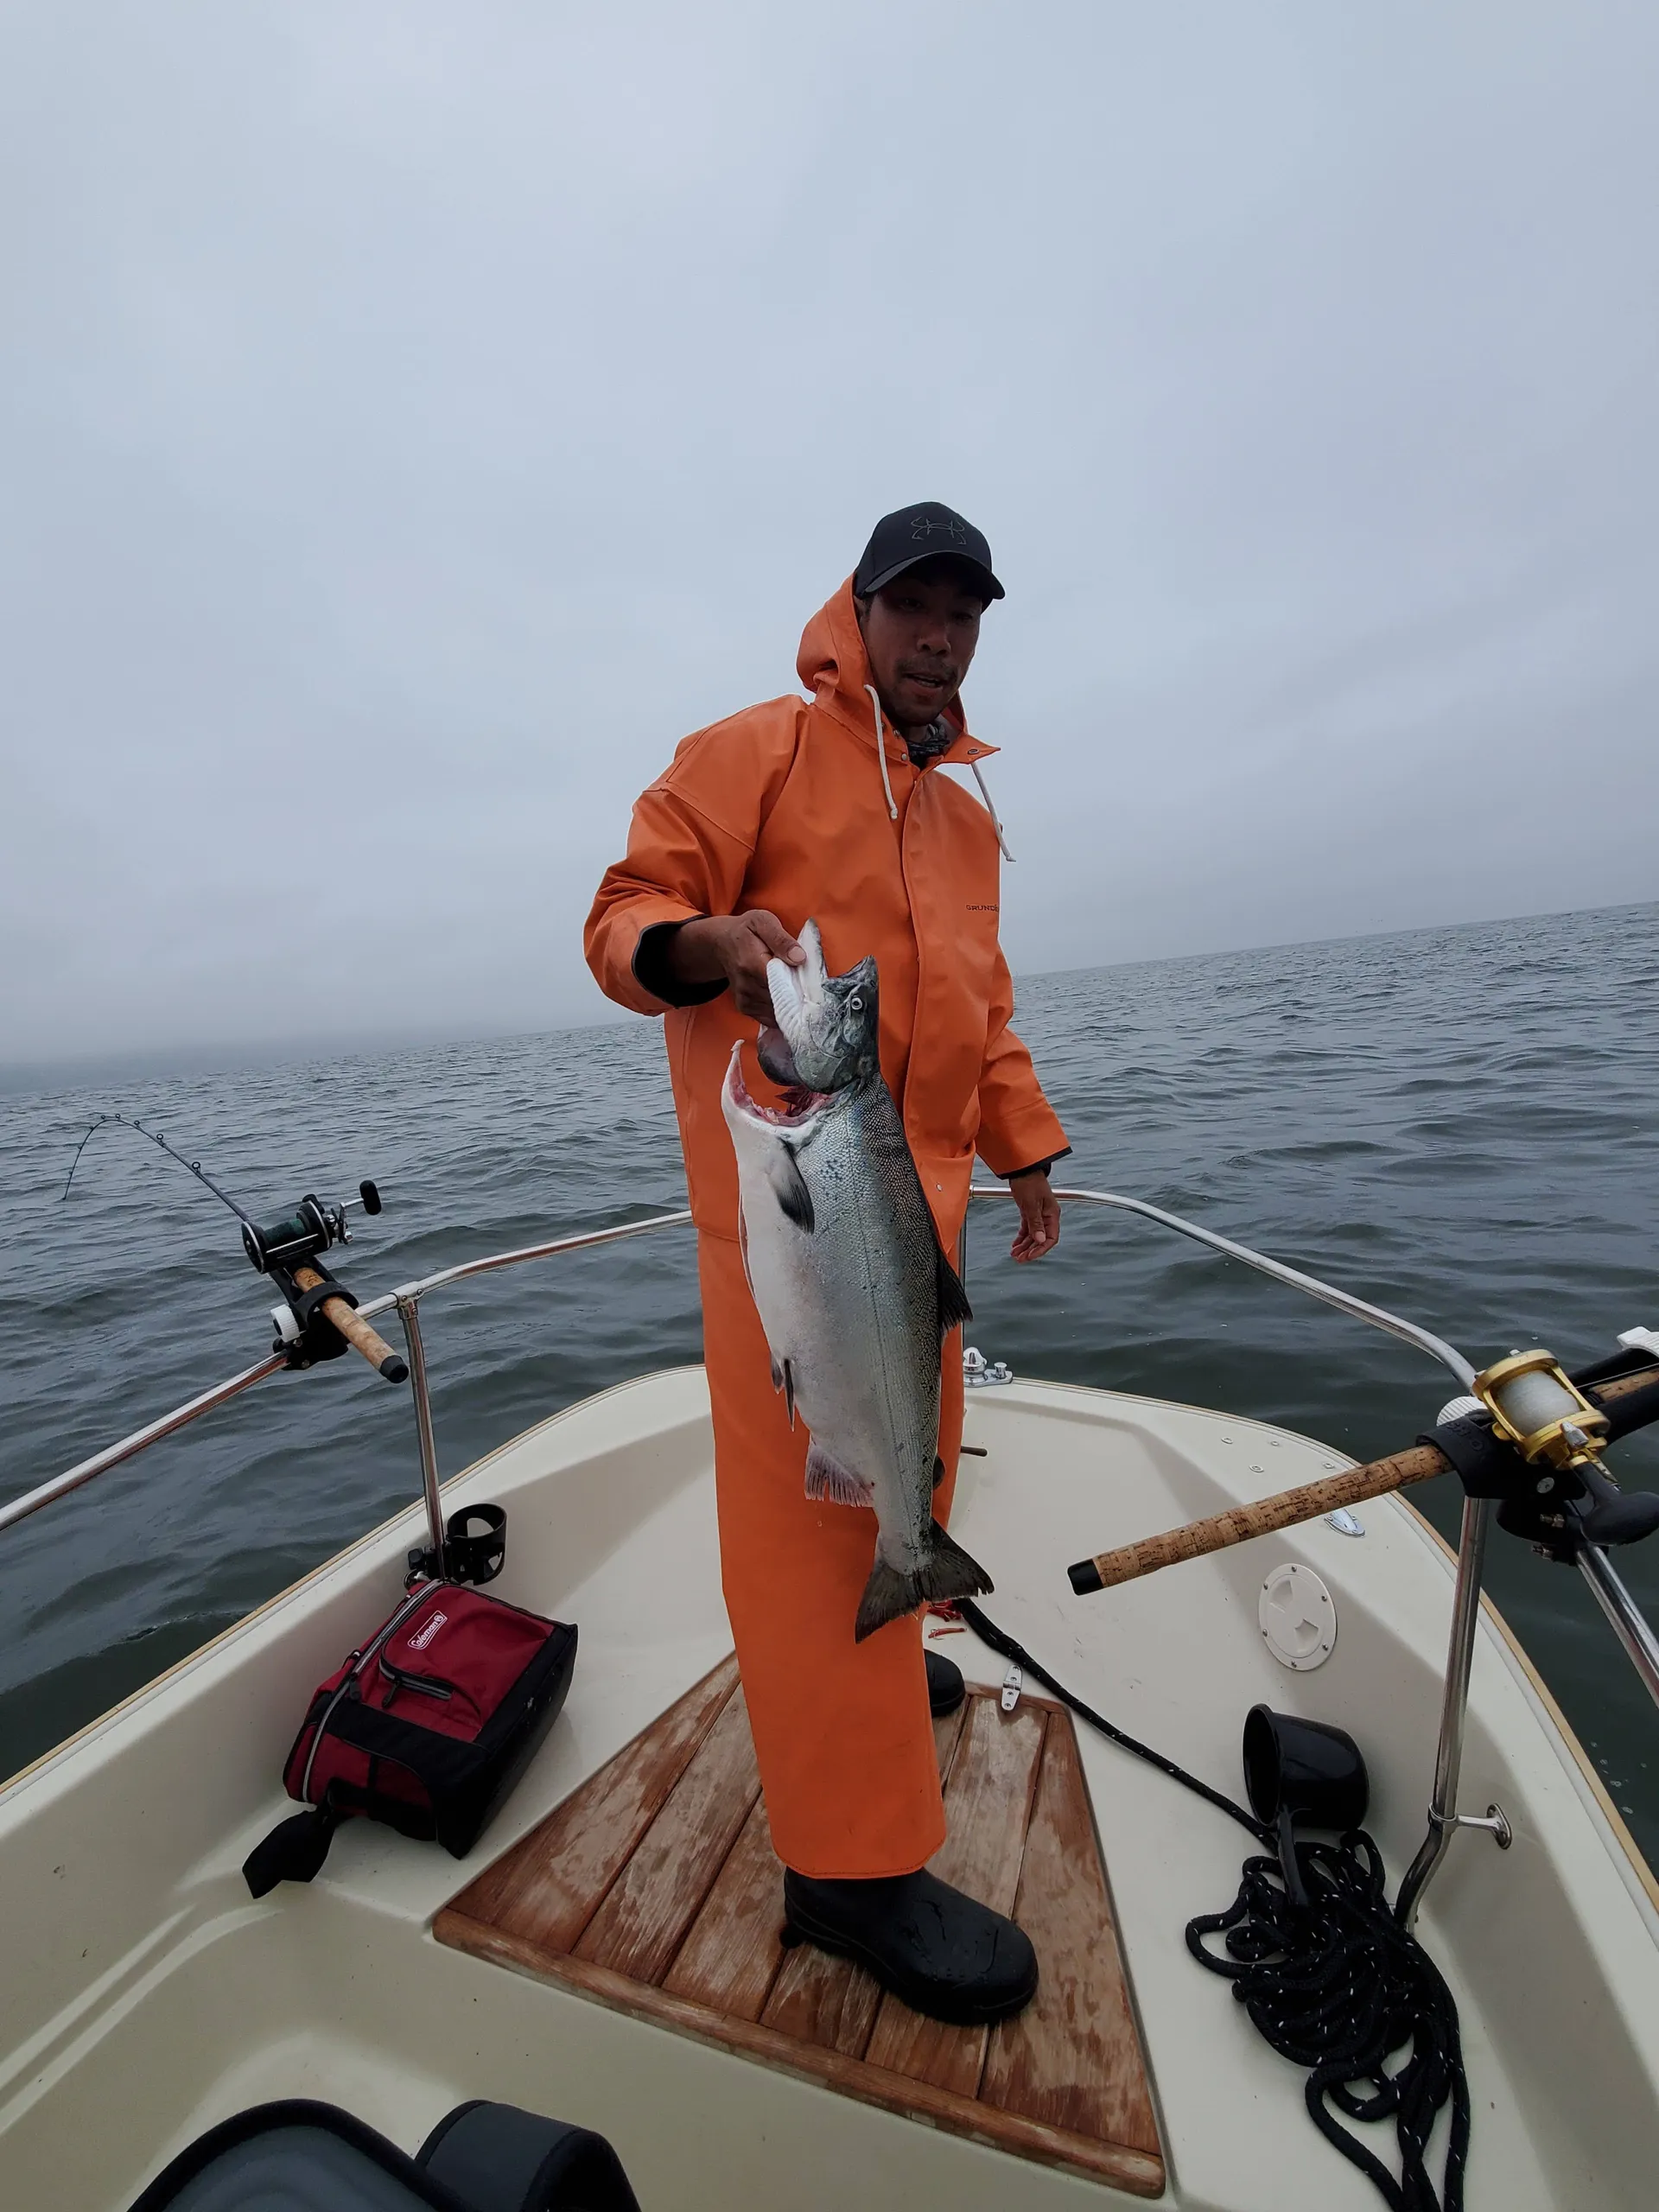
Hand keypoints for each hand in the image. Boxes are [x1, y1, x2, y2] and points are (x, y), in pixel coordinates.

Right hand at [666, 911, 803, 1022]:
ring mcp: (745, 999)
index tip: (811, 980)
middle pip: (782, 1000)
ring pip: (778, 1011)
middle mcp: (746, 986)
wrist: (722, 943)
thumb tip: (799, 958)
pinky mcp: (746, 1008)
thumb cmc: (746, 930)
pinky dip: (782, 1010)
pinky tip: (785, 996)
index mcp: (751, 963)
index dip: (801, 984)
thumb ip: (781, 939)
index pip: (782, 984)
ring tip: (794, 986)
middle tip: (805, 982)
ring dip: (791, 1003)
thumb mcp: (763, 922)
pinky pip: (770, 1017)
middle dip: (798, 994)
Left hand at [1009, 1172, 1059, 1262]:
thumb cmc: (1029, 1182)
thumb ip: (1035, 1223)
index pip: (1051, 1238)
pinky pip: (1027, 1228)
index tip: (1030, 1256)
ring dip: (1025, 1246)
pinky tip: (1016, 1244)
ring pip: (1033, 1235)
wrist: (1022, 1169)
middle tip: (1020, 1259)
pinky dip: (1022, 1237)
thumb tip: (1040, 1240)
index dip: (1041, 1249)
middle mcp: (1047, 1216)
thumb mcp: (1031, 1204)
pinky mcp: (1030, 1212)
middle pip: (1041, 1239)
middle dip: (1031, 1250)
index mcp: (1052, 1214)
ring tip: (1015, 1254)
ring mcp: (1038, 1214)